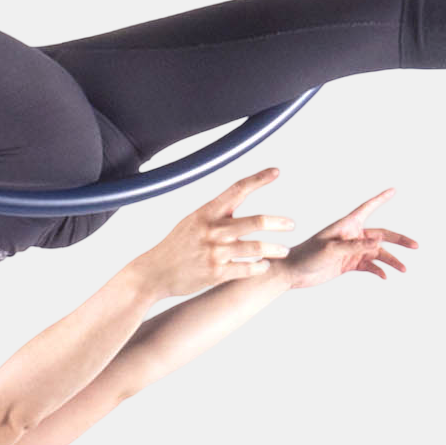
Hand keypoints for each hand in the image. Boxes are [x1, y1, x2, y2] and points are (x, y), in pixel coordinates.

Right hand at [128, 168, 296, 302]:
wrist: (154, 272)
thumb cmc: (175, 246)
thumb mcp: (192, 221)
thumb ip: (216, 214)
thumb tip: (238, 200)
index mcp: (206, 212)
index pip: (237, 189)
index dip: (258, 179)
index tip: (276, 171)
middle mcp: (212, 230)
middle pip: (254, 221)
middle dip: (278, 222)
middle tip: (291, 224)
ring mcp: (215, 252)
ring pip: (255, 248)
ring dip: (274, 249)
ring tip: (284, 251)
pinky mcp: (216, 273)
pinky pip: (246, 269)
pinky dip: (259, 267)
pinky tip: (264, 266)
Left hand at [280, 186, 416, 290]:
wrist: (293, 272)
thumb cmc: (307, 255)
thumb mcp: (331, 249)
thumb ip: (355, 246)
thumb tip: (379, 242)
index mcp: (346, 225)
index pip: (367, 208)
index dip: (380, 199)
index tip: (393, 190)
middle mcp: (352, 236)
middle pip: (381, 235)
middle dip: (399, 240)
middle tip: (416, 246)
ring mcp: (351, 250)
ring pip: (378, 253)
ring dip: (391, 260)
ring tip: (403, 269)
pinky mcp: (348, 263)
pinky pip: (369, 265)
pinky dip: (378, 270)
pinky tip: (385, 276)